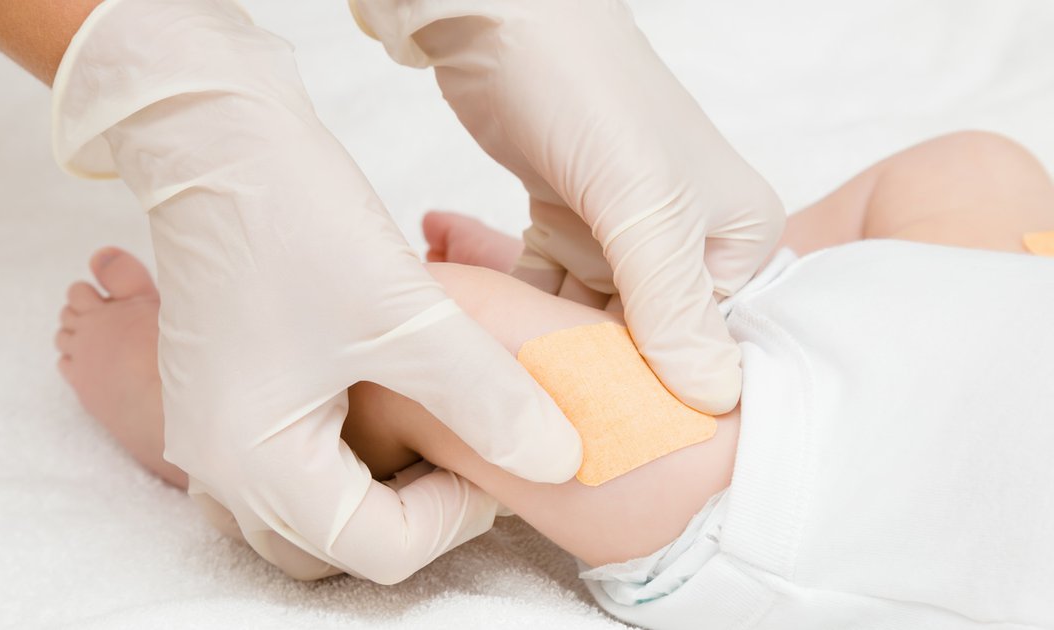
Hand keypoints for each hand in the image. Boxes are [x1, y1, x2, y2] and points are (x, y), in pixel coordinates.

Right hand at [52, 0, 579, 583]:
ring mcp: (208, 435)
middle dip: (414, 518)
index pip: (380, 549)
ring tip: (430, 442)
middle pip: (336, 547)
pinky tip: (383, 410)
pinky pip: (281, 468)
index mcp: (260, 464)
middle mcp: (220, 468)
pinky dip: (339, 464)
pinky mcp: (216, 399)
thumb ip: (489, 398)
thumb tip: (559, 459)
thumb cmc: (295, 222)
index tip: (501, 454)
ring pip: (306, 515)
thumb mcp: (409, 319)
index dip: (457, 517)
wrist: (213, 142)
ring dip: (374, 498)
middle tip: (466, 461)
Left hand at [352, 0, 784, 413]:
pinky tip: (471, 330)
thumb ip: (674, 303)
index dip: (652, 390)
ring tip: (490, 385)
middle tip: (530, 419)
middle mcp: (688, 241)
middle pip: (641, 340)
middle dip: (588, 374)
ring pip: (583, 321)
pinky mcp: (567, 222)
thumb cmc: (589, 91)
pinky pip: (542, 290)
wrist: (503, 17)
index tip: (598, 435)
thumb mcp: (641, 203)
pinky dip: (509, 310)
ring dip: (539, 346)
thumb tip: (715, 400)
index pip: (705, 342)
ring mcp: (623, 235)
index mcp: (736, 234)